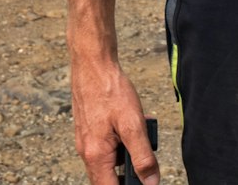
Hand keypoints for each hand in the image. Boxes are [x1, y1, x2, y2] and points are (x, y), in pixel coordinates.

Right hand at [70, 56, 159, 184]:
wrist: (92, 63)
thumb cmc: (109, 90)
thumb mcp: (133, 124)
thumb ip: (143, 156)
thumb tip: (151, 182)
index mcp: (96, 156)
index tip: (141, 182)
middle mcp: (86, 152)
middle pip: (108, 177)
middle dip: (128, 170)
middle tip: (145, 156)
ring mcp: (86, 140)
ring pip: (108, 159)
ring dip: (125, 152)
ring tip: (142, 132)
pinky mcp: (88, 128)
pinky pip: (106, 144)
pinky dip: (120, 138)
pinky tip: (131, 122)